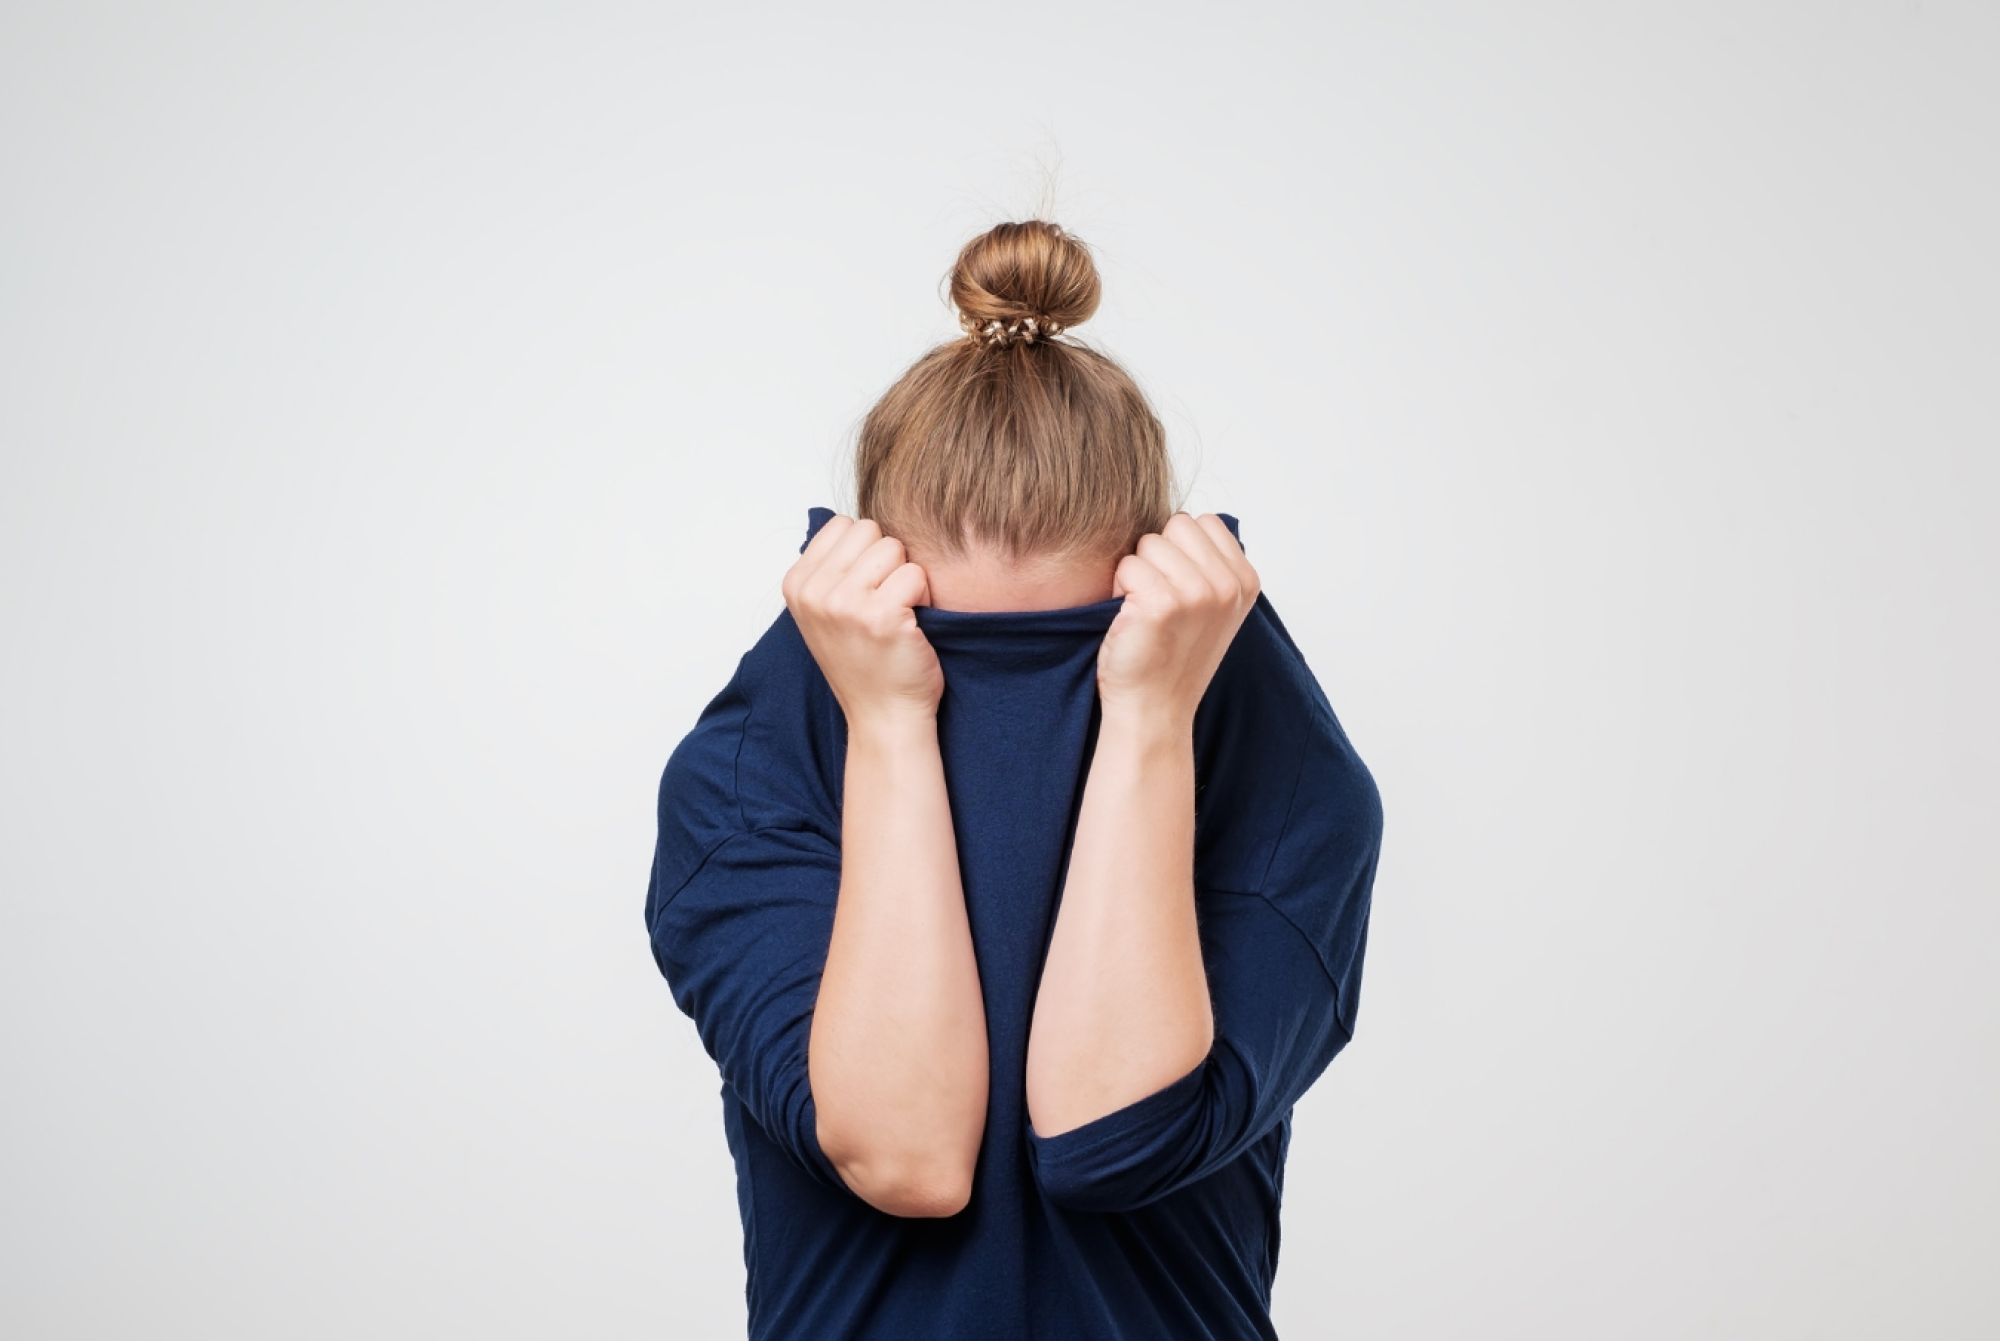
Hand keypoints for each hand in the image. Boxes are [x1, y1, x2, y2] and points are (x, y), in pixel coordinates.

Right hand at [782, 515, 942, 729]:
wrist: (883, 716)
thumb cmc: (864, 662)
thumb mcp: (825, 611)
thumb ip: (831, 568)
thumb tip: (853, 525)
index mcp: (796, 584)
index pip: (843, 525)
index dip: (865, 552)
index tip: (865, 589)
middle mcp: (814, 592)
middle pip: (869, 530)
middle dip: (887, 560)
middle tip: (886, 601)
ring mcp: (844, 604)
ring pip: (894, 548)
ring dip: (906, 577)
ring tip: (898, 613)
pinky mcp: (880, 616)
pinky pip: (916, 574)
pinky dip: (923, 597)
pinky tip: (911, 626)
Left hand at [1097, 513, 1259, 729]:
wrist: (1154, 709)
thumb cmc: (1172, 656)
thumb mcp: (1212, 607)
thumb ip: (1210, 564)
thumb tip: (1184, 521)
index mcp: (1245, 580)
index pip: (1202, 522)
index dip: (1179, 550)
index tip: (1179, 590)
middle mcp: (1228, 585)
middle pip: (1176, 525)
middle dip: (1158, 555)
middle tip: (1158, 601)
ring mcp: (1199, 593)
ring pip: (1149, 543)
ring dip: (1137, 573)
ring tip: (1145, 612)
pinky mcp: (1162, 603)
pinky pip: (1128, 566)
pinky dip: (1120, 590)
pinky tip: (1131, 620)